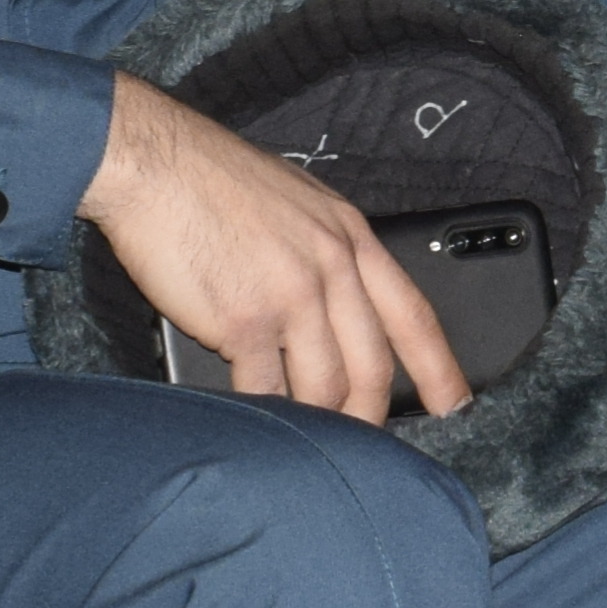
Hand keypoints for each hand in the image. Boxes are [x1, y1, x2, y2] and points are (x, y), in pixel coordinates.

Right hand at [78, 73, 472, 423]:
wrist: (153, 164)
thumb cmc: (209, 179)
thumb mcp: (295, 200)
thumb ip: (322, 249)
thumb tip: (331, 300)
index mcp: (349, 235)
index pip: (413, 313)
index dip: (439, 367)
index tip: (454, 403)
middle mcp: (331, 265)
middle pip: (372, 365)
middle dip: (370, 415)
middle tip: (363, 443)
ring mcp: (292, 295)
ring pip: (326, 387)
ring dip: (317, 421)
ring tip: (303, 436)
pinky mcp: (245, 320)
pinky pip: (267, 389)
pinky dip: (264, 412)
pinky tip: (256, 420)